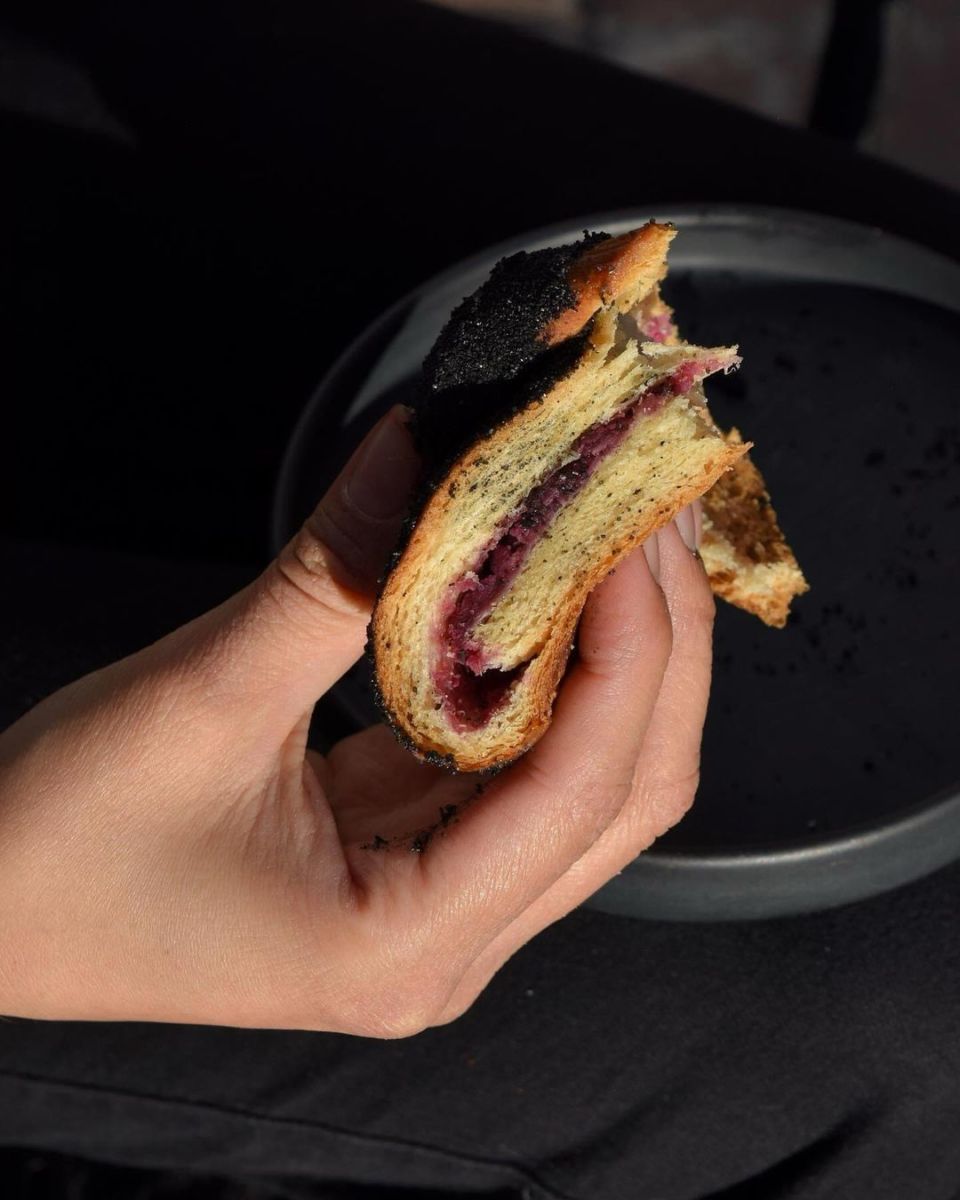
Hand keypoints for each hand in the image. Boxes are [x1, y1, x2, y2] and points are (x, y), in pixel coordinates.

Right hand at [0, 406, 713, 1034]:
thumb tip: (426, 449)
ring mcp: (439, 906)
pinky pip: (522, 768)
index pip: (587, 786)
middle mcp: (451, 942)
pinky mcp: (413, 860)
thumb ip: (335, 575)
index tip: (631, 520)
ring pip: (589, 783)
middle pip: (623, 793)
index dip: (633, 641)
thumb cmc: (57, 848)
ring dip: (617, 659)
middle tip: (651, 511)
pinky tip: (551, 595)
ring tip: (623, 537)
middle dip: (657, 647)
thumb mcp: (201, 699)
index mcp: (411, 943)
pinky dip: (550, 678)